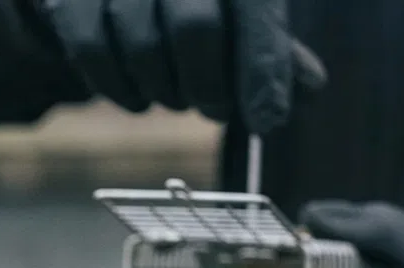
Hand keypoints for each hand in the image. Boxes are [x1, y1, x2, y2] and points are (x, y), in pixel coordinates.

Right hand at [40, 0, 323, 131]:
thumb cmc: (186, 0)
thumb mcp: (235, 11)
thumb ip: (268, 47)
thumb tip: (311, 88)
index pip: (254, 13)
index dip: (262, 68)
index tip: (267, 120)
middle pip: (194, 29)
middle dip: (206, 85)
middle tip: (212, 108)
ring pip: (141, 45)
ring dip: (162, 90)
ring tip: (172, 95)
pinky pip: (92, 50)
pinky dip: (117, 87)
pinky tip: (136, 95)